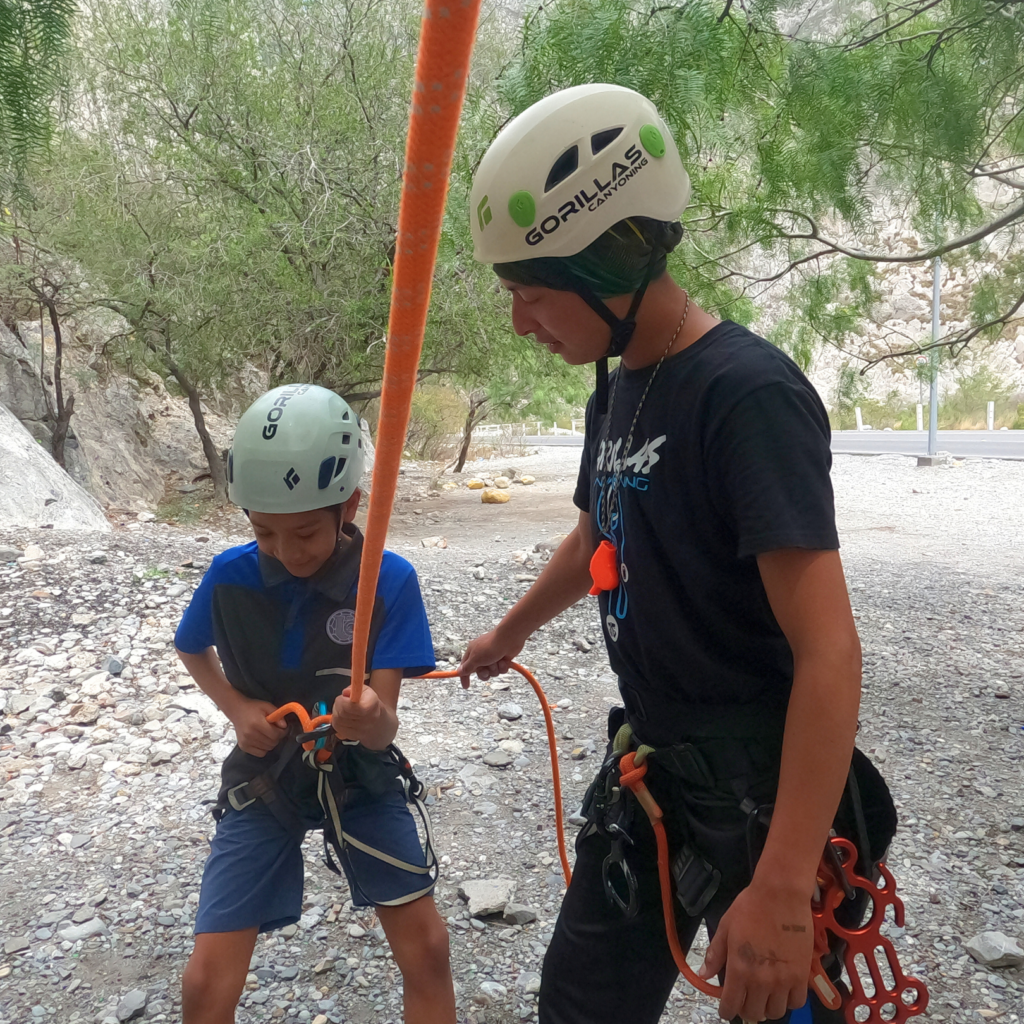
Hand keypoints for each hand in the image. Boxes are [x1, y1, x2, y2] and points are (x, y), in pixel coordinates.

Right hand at [228, 697, 287, 756]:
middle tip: (276, 730)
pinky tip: (262, 740)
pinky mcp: (243, 747)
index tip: (282, 728)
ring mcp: (246, 742)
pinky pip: (260, 753)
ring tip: (268, 734)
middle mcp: (250, 734)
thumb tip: (284, 726)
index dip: (282, 732)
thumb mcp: (267, 706)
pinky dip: (264, 748)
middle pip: (272, 742)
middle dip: (277, 737)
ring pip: (267, 748)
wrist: (237, 710)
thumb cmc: (253, 708)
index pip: (275, 735)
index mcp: (256, 723)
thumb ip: (277, 715)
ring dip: (271, 742)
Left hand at [331, 685, 392, 748]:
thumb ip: (355, 688)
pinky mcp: (351, 737)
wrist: (378, 723)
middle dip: (339, 704)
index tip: (345, 695)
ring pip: (338, 720)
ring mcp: (359, 732)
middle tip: (343, 700)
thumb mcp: (367, 690)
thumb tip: (345, 693)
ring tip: (343, 708)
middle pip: (343, 712)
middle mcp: (367, 722)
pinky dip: (336, 720)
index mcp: (372, 707)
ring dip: (337, 712)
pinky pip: (337, 726)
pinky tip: (343, 717)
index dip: (344, 700)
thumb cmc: (370, 702)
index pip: (353, 707)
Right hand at [457, 627, 524, 687]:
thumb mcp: (475, 658)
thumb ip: (467, 667)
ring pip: (492, 672)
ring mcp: (492, 657)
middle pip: (480, 672)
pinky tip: (504, 660)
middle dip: (485, 673)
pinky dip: (502, 667)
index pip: (465, 667)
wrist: (509, 639)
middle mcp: (481, 655)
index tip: (466, 686)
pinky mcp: (502, 659)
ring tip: (497, 661)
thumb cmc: (490, 646)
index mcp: (472, 653)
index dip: (465, 677)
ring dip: (495, 669)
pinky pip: (501, 670)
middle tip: (487, 667)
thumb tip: (459, 671)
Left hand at [700, 880, 812, 1021]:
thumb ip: (715, 954)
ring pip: (776, 1012)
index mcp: (738, 969)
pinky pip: (796, 1002)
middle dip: (747, 1009)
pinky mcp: (802, 976)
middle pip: (754, 1014)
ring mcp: (783, 980)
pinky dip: (789, 1000)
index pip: (731, 1007)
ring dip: (768, 1006)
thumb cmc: (750, 907)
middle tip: (746, 997)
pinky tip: (783, 988)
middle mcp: (761, 981)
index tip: (727, 1007)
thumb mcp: (726, 927)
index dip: (727, 1011)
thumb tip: (704, 975)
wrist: (781, 895)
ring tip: (765, 993)